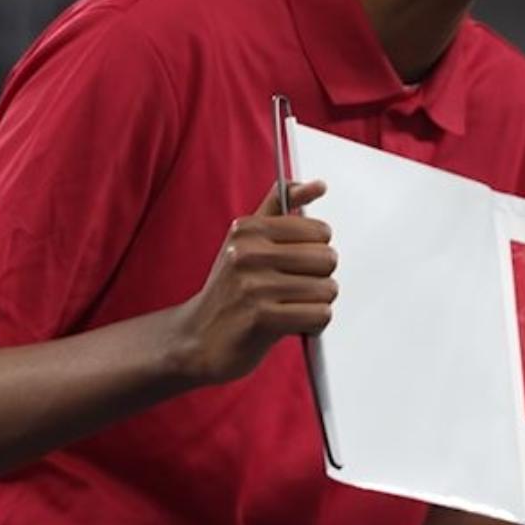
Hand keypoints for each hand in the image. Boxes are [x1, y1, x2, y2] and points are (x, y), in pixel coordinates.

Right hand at [167, 179, 336, 385]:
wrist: (197, 339)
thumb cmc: (230, 290)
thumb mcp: (247, 240)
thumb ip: (282, 206)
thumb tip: (319, 184)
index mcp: (248, 229)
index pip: (320, 231)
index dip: (315, 252)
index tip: (293, 264)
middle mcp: (248, 252)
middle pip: (327, 259)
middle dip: (319, 279)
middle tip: (292, 290)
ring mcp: (253, 285)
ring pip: (327, 289)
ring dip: (316, 305)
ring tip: (289, 308)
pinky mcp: (261, 318)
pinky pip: (319, 315)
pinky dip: (313, 325)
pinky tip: (291, 324)